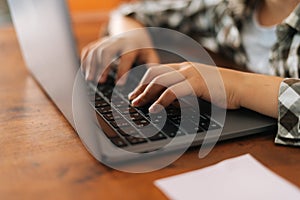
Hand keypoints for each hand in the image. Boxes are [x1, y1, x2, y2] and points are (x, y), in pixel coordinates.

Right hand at [80, 30, 159, 84]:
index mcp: (132, 45)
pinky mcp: (99, 42)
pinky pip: (89, 49)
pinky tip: (85, 72)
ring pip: (96, 50)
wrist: (134, 33)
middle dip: (102, 66)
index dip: (122, 70)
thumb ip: (152, 65)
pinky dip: (85, 60)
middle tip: (100, 82)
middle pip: (107, 51)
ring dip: (91, 65)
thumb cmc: (142, 49)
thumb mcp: (151, 55)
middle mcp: (117, 41)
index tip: (120, 84)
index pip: (126, 57)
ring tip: (90, 80)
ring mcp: (106, 41)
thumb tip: (152, 80)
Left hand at [128, 62, 242, 112]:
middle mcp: (185, 68)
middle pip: (154, 74)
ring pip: (160, 81)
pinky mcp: (196, 83)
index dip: (144, 81)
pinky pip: (173, 91)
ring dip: (146, 93)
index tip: (136, 92)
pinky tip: (153, 109)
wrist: (242, 87)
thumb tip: (167, 100)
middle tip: (132, 99)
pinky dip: (160, 100)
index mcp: (184, 68)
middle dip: (140, 87)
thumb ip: (184, 89)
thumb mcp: (199, 87)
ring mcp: (191, 74)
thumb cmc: (221, 90)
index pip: (157, 70)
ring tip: (137, 104)